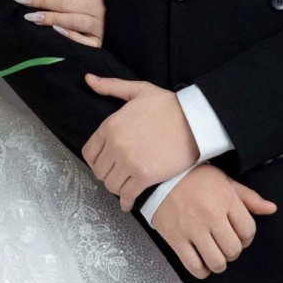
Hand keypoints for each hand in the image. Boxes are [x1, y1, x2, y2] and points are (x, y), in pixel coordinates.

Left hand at [15, 0, 105, 45]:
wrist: (110, 18)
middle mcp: (99, 6)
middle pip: (65, 3)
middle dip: (41, 1)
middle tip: (21, 1)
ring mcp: (100, 25)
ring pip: (73, 20)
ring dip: (51, 18)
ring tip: (30, 17)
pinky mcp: (98, 41)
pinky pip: (84, 40)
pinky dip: (70, 35)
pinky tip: (54, 30)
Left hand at [80, 75, 200, 207]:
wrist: (195, 120)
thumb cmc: (169, 105)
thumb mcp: (138, 90)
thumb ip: (111, 87)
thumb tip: (88, 79)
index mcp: (110, 126)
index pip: (89, 152)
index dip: (95, 160)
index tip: (104, 163)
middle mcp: (115, 146)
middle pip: (99, 171)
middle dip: (106, 174)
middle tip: (116, 175)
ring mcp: (129, 162)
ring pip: (110, 184)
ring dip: (116, 187)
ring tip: (123, 186)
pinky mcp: (145, 176)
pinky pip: (127, 195)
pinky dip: (126, 201)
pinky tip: (128, 203)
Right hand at [151, 165, 277, 278]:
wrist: (159, 176)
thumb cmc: (194, 178)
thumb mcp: (224, 181)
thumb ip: (248, 197)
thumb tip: (271, 209)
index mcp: (226, 199)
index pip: (248, 231)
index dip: (247, 238)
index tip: (238, 235)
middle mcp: (211, 215)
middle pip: (234, 250)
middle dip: (233, 252)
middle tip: (225, 245)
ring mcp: (192, 229)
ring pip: (217, 262)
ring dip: (219, 264)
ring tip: (214, 256)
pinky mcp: (176, 239)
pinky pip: (194, 267)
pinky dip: (202, 271)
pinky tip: (202, 262)